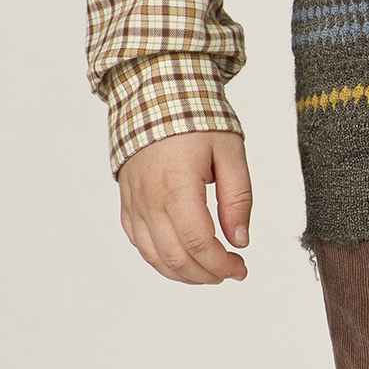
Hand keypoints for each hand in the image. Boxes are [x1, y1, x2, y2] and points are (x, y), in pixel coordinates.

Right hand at [118, 130, 252, 283]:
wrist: (156, 94)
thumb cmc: (195, 117)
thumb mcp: (230, 151)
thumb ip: (238, 198)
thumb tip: (241, 240)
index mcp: (177, 187)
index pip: (200, 244)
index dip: (223, 265)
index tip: (241, 268)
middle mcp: (150, 200)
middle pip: (177, 258)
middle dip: (207, 274)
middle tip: (230, 271)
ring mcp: (135, 204)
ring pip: (155, 258)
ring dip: (184, 274)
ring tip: (210, 271)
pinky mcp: (127, 204)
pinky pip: (140, 244)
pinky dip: (162, 260)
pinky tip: (183, 258)